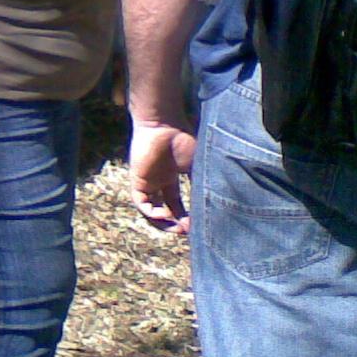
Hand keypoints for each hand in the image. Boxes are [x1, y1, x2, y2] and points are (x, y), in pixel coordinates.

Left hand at [129, 119, 197, 234]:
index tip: (198, 226)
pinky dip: (152, 213)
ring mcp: (147, 181)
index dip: (186, 216)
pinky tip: (166, 216)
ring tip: (180, 228)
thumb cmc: (182, 140)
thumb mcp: (198, 166)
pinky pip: (141, 202)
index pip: (177, 203)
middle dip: (176, 223)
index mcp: (172, 176)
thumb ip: (204, 184)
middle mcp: (158, 180)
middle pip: (164, 209)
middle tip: (189, 231)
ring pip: (151, 210)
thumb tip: (219, 206)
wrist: (164, 125)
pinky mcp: (137, 179)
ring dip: (164, 222)